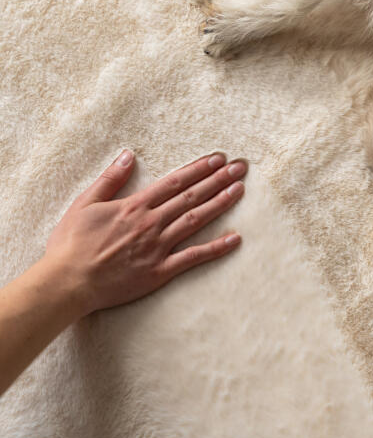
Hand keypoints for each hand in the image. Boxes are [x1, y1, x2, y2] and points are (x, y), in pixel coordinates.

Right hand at [43, 150, 246, 316]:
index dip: (198, 169)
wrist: (68, 282)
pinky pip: (193, 258)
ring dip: (220, 204)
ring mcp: (158, 247)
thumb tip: (128, 155)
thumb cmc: (72, 243)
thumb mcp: (85, 203)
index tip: (218, 159)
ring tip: (239, 190)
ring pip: (196, 220)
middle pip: (191, 196)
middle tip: (240, 168)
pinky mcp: (160, 270)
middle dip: (217, 180)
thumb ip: (110, 179)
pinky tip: (235, 239)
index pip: (174, 182)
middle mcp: (151, 223)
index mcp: (135, 206)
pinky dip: (216, 248)